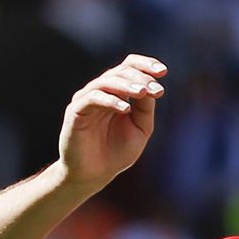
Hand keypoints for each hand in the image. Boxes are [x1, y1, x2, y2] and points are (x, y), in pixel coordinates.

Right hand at [57, 54, 166, 190]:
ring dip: (126, 85)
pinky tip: (125, 108)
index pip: (129, 67)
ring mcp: (86, 99)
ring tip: (143, 93)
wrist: (95, 173)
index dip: (145, 65)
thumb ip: (145, 108)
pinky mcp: (75, 111)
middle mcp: (100, 91)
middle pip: (119, 72)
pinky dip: (110, 101)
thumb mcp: (140, 128)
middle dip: (140, 78)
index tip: (163, 71)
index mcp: (117, 92)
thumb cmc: (117, 151)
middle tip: (156, 89)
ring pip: (105, 82)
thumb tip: (152, 87)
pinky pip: (92, 99)